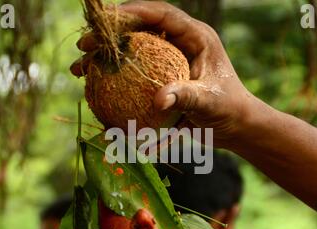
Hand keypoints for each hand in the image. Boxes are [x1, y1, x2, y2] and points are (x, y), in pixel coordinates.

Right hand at [71, 0, 255, 147]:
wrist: (236, 127)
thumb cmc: (230, 109)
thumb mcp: (210, 102)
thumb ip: (186, 97)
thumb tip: (158, 101)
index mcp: (195, 36)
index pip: (160, 14)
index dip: (132, 12)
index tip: (106, 21)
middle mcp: (179, 43)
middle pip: (138, 29)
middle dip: (109, 35)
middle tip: (84, 46)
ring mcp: (168, 61)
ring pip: (131, 51)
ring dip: (106, 58)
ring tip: (81, 68)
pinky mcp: (161, 79)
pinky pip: (133, 73)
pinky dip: (115, 79)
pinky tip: (96, 89)